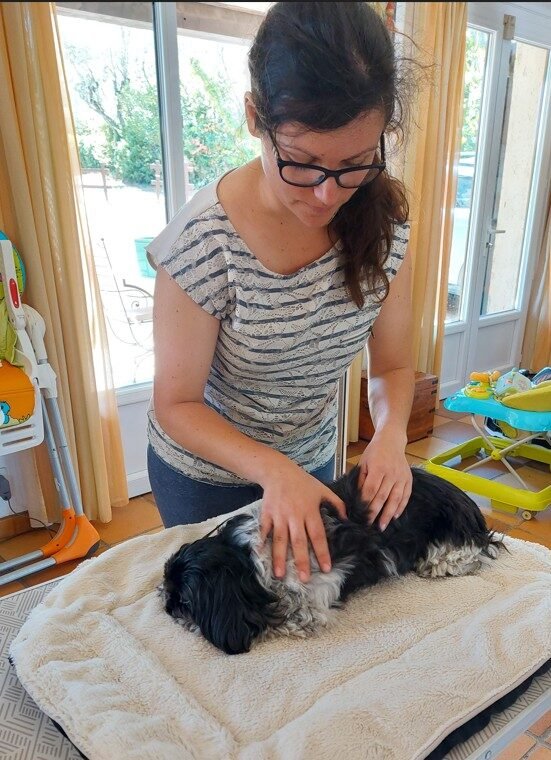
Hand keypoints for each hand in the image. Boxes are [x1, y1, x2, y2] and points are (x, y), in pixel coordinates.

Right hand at [259, 459, 345, 582]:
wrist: (278, 471)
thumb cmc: (302, 482)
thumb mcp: (323, 489)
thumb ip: (337, 504)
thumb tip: (348, 519)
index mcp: (310, 510)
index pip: (318, 535)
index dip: (322, 552)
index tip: (326, 568)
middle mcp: (295, 515)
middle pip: (299, 541)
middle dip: (301, 561)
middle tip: (304, 579)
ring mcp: (279, 515)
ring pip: (280, 539)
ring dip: (280, 557)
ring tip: (280, 574)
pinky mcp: (266, 514)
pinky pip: (264, 530)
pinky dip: (261, 542)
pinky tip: (260, 555)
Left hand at [357, 430, 411, 529]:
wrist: (391, 441)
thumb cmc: (374, 452)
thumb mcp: (363, 463)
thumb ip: (361, 480)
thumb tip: (358, 498)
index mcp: (378, 468)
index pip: (371, 490)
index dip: (366, 503)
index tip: (360, 514)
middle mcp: (391, 473)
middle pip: (382, 496)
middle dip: (375, 512)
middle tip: (369, 525)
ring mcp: (401, 477)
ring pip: (395, 498)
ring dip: (388, 514)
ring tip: (382, 526)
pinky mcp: (408, 479)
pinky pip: (406, 496)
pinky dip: (401, 507)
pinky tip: (395, 516)